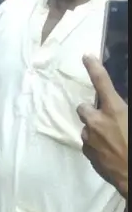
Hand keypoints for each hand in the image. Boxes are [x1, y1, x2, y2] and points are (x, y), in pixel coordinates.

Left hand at [77, 55, 127, 196]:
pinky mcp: (87, 154)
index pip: (102, 82)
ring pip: (86, 128)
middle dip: (91, 110)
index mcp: (114, 110)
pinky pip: (89, 143)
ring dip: (95, 130)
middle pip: (83, 108)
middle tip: (105, 117)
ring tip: (112, 139)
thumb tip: (119, 110)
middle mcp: (96, 122)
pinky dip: (96, 144)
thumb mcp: (131, 118)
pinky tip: (109, 151)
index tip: (86, 57)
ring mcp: (89, 139)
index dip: (94, 67)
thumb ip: (124, 110)